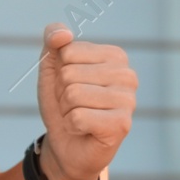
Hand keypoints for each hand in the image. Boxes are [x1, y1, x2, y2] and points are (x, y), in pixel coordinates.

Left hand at [35, 22, 136, 179]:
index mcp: (115, 56)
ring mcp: (128, 100)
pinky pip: (78, 116)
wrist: (67, 144)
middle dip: (62, 94)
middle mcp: (127, 75)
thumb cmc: (63, 103)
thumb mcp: (51, 67)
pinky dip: (72, 125)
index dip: (59, 72)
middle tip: (74, 106)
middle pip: (69, 74)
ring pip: (73, 95)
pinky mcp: (121, 124)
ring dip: (66, 110)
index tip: (70, 86)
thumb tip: (64, 34)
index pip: (68, 52)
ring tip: (79, 118)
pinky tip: (84, 130)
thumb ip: (53, 39)